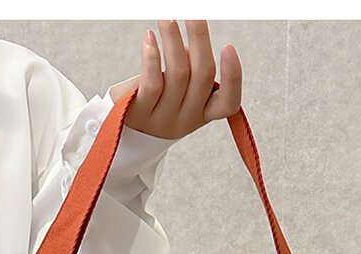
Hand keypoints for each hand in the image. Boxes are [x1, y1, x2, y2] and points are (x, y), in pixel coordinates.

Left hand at [109, 20, 241, 139]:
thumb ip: (189, 67)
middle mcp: (186, 119)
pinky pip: (152, 84)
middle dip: (199, 38)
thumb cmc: (158, 103)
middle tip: (192, 12)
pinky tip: (149, 38)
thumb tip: (189, 42)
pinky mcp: (140, 114)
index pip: (228, 103)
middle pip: (202, 76)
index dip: (233, 77)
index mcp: (203, 113)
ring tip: (167, 17)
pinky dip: (152, 57)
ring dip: (173, 40)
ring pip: (177, 75)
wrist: (126, 134)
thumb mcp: (180, 90)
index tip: (229, 47)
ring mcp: (163, 119)